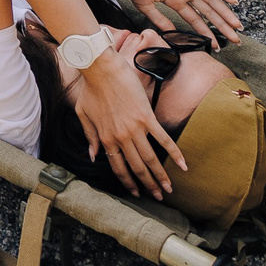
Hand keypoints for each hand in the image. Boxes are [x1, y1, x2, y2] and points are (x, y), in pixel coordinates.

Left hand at [70, 39, 187, 199]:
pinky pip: (163, 139)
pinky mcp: (146, 117)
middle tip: (159, 197)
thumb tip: (92, 156)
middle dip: (148, 185)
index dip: (128, 182)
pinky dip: (174, 153)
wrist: (100, 68)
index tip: (137, 193)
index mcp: (105, 138)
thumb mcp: (83, 115)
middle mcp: (121, 137)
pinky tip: (183, 165)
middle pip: (137, 167)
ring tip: (169, 188)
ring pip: (150, 158)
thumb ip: (90, 137)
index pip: (118, 167)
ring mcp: (135, 128)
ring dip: (161, 176)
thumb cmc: (90, 88)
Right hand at [108, 0, 244, 45]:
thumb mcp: (145, 5)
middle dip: (222, 26)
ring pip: (212, 0)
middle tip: (236, 40)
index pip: (196, 20)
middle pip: (208, 12)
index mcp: (174, 1)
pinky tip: (233, 1)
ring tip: (237, 26)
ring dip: (225, 13)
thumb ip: (159, 19)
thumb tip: (171, 34)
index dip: (206, 33)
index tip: (216, 46)